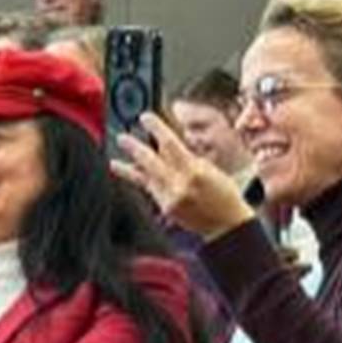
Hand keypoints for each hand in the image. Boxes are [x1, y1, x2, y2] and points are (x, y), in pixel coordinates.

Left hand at [116, 112, 256, 237]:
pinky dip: (141, 180)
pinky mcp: (165, 208)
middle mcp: (178, 185)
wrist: (227, 225)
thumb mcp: (210, 170)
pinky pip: (149, 189)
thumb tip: (166, 145)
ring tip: (114, 162)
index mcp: (194, 171)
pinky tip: (128, 174)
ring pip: (144, 178)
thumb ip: (187, 159)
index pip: (170, 144)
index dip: (156, 129)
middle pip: (149, 161)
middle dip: (134, 148)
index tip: (145, 118)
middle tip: (122, 138)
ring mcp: (169, 198)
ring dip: (127, 168)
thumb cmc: (224, 194)